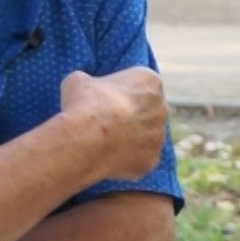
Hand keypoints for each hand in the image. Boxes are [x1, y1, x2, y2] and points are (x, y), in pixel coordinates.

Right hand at [60, 66, 167, 181]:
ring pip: (145, 136)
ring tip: (105, 142)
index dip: (119, 91)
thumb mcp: (78, 81)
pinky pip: (140, 158)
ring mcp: (159, 136)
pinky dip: (127, 159)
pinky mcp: (152, 160)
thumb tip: (85, 91)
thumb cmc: (84, 104)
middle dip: (130, 115)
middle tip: (105, 122)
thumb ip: (90, 83)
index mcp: (149, 81)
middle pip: (146, 110)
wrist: (87, 139)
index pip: (138, 83)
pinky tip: (108, 158)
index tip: (103, 98)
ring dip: (130, 138)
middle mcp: (161, 107)